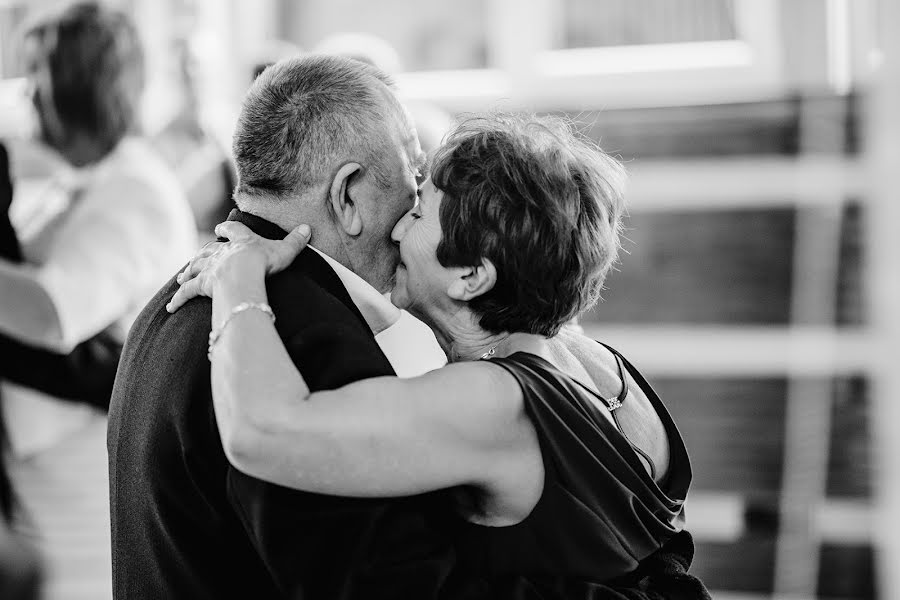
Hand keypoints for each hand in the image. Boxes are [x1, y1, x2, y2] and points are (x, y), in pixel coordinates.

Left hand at [166, 221, 310, 312]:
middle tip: (197, 256)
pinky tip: (170, 306)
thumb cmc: (265, 261)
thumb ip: (296, 240)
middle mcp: (221, 252)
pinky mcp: (202, 285)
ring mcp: (210, 268)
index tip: (221, 228)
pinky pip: (187, 292)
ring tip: (181, 277)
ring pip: (195, 268)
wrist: (245, 272)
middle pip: (208, 250)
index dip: (227, 228)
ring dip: (188, 272)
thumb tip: (308, 228)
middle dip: (203, 253)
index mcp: (241, 240)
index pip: (232, 229)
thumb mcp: (285, 250)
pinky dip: (178, 299)